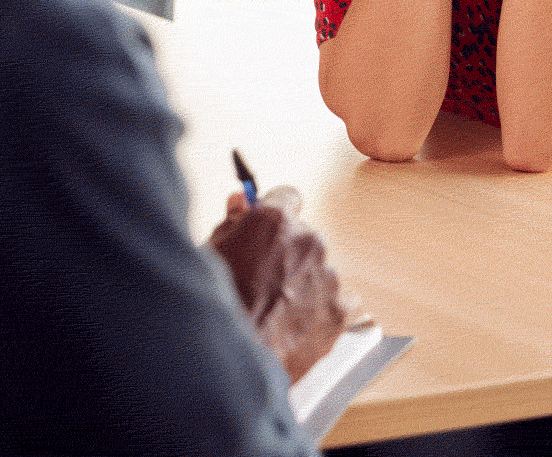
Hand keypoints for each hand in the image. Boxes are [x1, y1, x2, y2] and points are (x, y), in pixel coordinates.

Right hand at [208, 186, 353, 383]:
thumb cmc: (217, 304)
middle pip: (303, 237)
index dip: (275, 213)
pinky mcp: (339, 310)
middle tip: (262, 280)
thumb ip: (232, 223)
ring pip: (318, 271)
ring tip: (275, 310)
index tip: (270, 226)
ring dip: (303, 284)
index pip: (287, 196)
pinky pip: (339, 301)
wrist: (231, 356)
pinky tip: (297, 323)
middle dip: (287, 254)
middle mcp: (308, 241)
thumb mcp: (211, 253)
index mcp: (275, 220)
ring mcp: (327, 276)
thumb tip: (241, 202)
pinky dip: (322, 310)